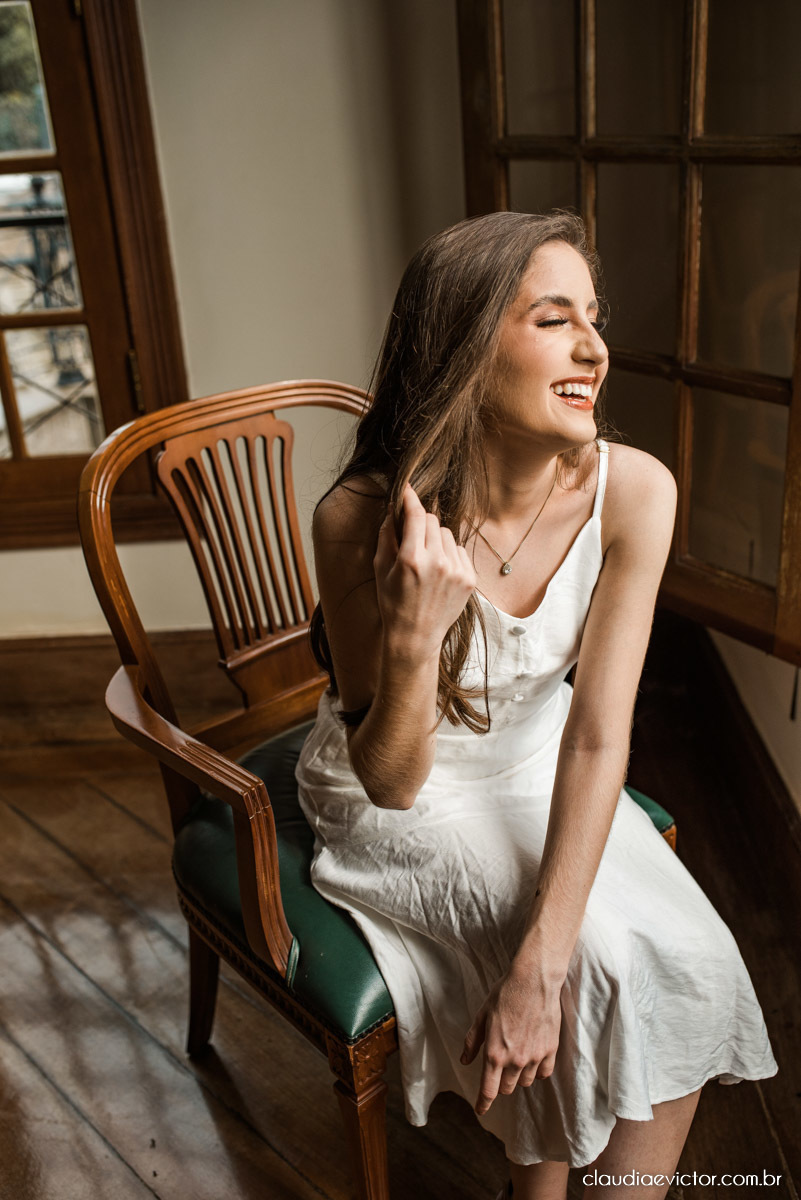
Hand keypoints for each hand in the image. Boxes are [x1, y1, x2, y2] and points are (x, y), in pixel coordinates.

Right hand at [373, 483, 475, 660]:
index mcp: (412, 559)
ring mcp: (457, 571)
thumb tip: (394, 509)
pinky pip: (459, 550)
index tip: (407, 488)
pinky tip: (439, 571)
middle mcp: (438, 563)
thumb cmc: (393, 602)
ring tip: (426, 560)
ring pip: (447, 534)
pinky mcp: (470, 579)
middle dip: (421, 523)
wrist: (415, 636)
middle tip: (412, 537)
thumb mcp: (381, 569)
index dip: (410, 498)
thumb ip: (387, 535)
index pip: (416, 515)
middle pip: (433, 520)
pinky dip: (449, 554)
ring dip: (436, 539)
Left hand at [460, 966, 561, 1116]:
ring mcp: (535, 1057)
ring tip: (517, 1055)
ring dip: (518, 1075)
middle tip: (500, 1064)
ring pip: (525, 1082)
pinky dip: (537, 1070)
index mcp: (495, 1053)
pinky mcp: (550, 1050)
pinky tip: (533, 1056)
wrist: (534, 980)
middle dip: (501, 1082)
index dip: (483, 1104)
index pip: (489, 1090)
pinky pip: (543, 1073)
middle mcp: (515, 1060)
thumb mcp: (482, 1015)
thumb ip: (472, 1041)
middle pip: (507, 1088)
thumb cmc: (505, 994)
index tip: (481, 1110)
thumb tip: (465, 1060)